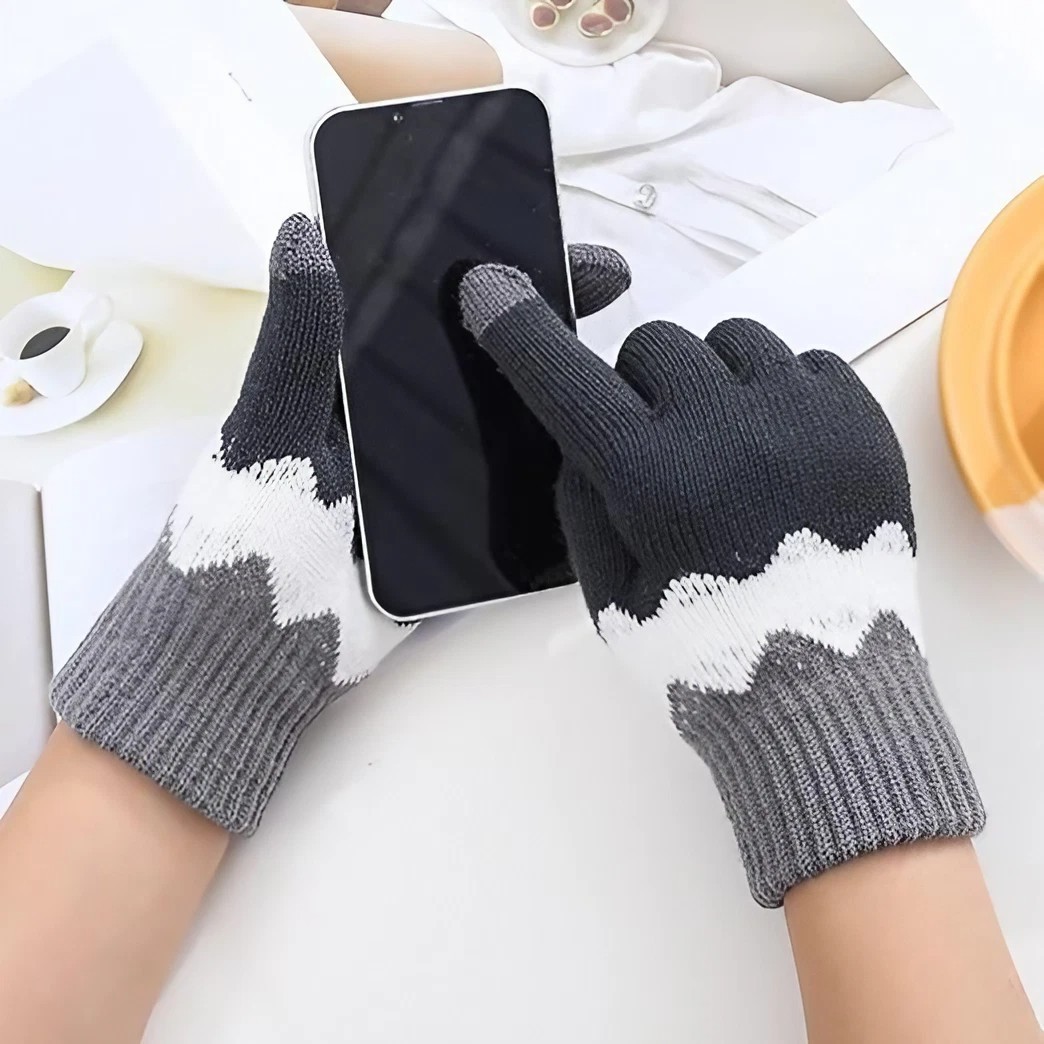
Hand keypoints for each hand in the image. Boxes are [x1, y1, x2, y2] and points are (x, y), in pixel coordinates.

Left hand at [50, 218, 629, 833]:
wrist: (268, 647)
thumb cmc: (253, 529)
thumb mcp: (270, 427)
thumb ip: (294, 342)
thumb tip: (302, 229)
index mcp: (351, 373)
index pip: (428, 299)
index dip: (481, 263)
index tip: (543, 234)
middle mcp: (400, 411)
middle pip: (481, 349)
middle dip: (541, 314)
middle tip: (605, 288)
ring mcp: (435, 469)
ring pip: (508, 411)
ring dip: (559, 385)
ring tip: (616, 362)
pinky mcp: (461, 522)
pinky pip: (516, 481)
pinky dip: (556, 456)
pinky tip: (600, 441)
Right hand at [459, 266, 984, 905]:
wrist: (822, 686)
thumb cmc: (703, 647)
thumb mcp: (610, 593)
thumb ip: (582, 500)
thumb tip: (585, 433)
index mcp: (651, 479)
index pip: (565, 378)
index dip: (519, 330)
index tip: (491, 290)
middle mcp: (725, 430)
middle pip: (654, 343)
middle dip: (641, 386)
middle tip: (662, 445)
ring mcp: (802, 418)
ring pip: (731, 338)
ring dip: (712, 381)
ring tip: (730, 446)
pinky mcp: (861, 421)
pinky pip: (803, 360)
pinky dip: (778, 395)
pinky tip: (782, 453)